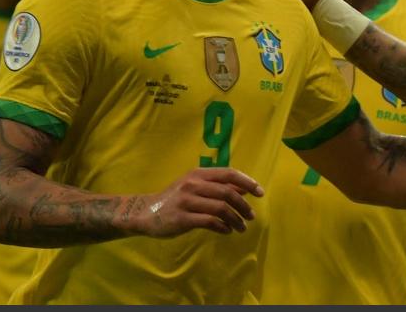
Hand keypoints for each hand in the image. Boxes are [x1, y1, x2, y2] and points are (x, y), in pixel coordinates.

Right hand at [135, 167, 263, 237]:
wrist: (145, 212)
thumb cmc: (176, 198)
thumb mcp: (195, 186)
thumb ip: (218, 186)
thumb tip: (245, 189)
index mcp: (198, 173)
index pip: (229, 173)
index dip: (247, 182)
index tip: (260, 192)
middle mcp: (193, 184)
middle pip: (227, 192)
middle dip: (243, 206)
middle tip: (251, 216)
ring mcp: (186, 201)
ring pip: (220, 209)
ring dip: (235, 219)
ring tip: (242, 227)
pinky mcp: (181, 218)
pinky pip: (209, 222)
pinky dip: (222, 227)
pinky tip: (227, 231)